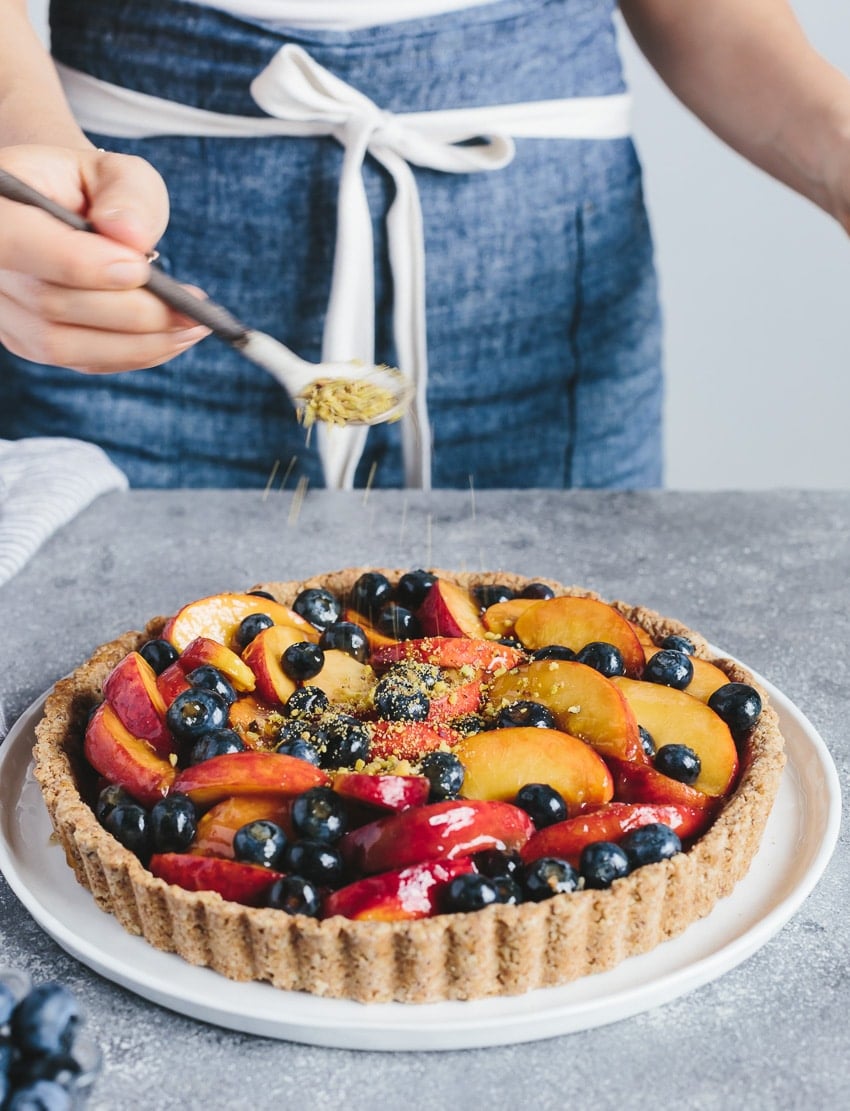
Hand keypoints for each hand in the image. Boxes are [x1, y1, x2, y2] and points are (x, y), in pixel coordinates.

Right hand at [0, 144, 208, 372]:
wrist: (71, 214)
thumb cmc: (94, 190)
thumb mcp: (117, 172)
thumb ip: (128, 193)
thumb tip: (130, 237)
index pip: (14, 240)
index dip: (78, 263)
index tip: (140, 269)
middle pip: (48, 302)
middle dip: (130, 311)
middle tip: (191, 309)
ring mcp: (1, 308)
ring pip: (63, 345)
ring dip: (137, 343)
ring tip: (191, 327)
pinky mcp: (28, 341)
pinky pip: (78, 361)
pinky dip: (131, 354)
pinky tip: (170, 338)